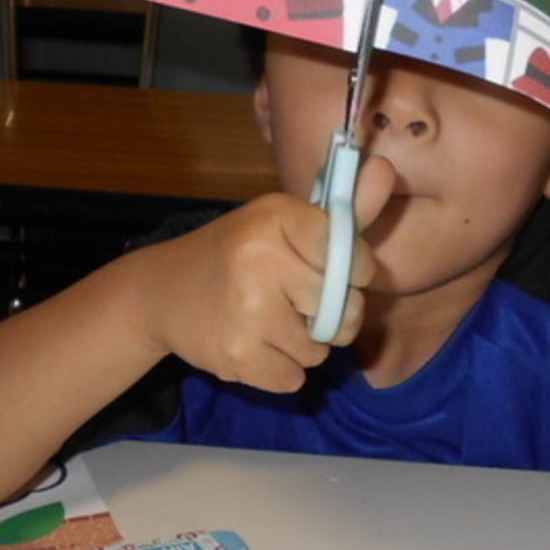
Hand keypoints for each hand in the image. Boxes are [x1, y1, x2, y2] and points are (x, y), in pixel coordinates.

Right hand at [136, 155, 395, 392]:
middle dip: (328, 316)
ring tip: (267, 321)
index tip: (324, 269)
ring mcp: (249, 312)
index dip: (350, 272)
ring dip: (302, 346)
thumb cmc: (237, 255)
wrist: (160, 293)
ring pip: (319, 351)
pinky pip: (294, 379)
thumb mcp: (282, 224)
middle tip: (293, 302)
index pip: (353, 257)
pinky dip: (279, 370)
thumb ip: (341, 214)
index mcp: (277, 217)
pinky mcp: (238, 357)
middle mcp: (262, 259)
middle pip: (343, 311)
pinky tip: (253, 344)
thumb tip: (388, 169)